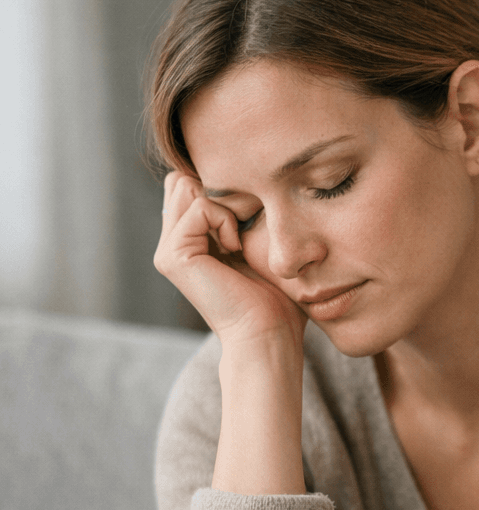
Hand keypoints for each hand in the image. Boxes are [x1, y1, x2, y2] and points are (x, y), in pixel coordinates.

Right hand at [153, 171, 305, 349]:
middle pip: (183, 180)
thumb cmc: (278, 295)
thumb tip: (250, 176)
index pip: (192, 184)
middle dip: (220, 189)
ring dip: (226, 203)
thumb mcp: (261, 244)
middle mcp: (172, 243)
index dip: (224, 187)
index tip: (254, 213)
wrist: (269, 333)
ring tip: (242, 236)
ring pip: (188, 186)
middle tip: (249, 218)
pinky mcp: (173, 255)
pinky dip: (226, 220)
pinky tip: (236, 248)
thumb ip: (245, 214)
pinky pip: (200, 206)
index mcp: (190, 241)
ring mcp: (168, 250)